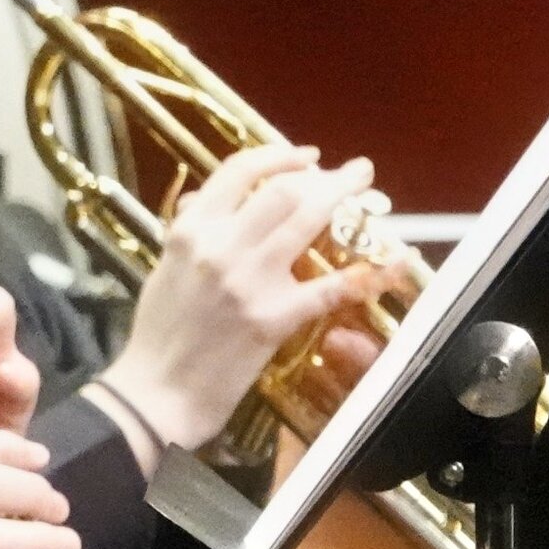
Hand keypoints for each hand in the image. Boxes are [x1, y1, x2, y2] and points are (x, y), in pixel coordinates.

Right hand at [101, 144, 383, 453]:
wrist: (155, 393)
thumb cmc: (157, 334)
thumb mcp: (164, 268)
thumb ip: (189, 234)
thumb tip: (202, 202)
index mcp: (190, 231)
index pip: (239, 172)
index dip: (279, 156)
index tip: (305, 156)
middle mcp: (220, 247)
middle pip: (284, 190)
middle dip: (326, 176)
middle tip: (353, 174)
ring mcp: (250, 281)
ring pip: (307, 220)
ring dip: (345, 200)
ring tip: (367, 192)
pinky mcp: (274, 318)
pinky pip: (330, 287)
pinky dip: (367, 273)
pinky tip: (392, 262)